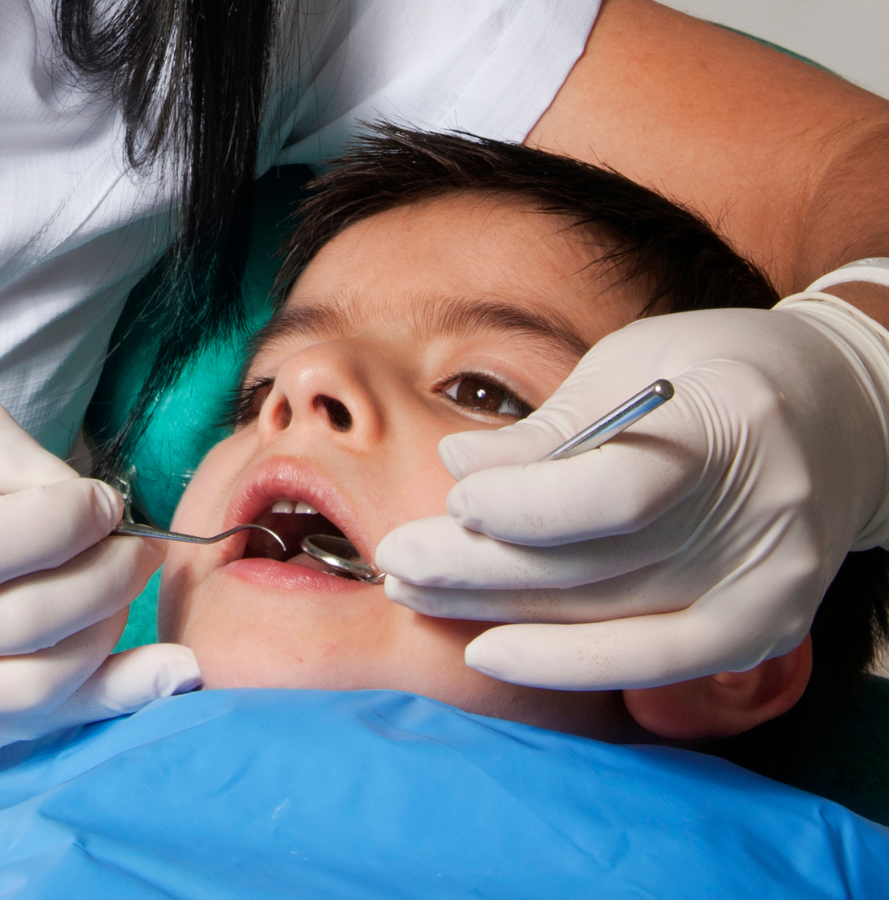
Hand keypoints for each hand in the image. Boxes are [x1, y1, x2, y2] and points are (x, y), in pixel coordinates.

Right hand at [0, 394, 195, 762]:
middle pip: (27, 619)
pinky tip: (162, 672)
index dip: (65, 520)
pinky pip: (33, 732)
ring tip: (119, 585)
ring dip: (109, 631)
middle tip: (133, 543)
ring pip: (40, 685)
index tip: (102, 500)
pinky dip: (108, 699)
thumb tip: (76, 496)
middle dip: (107, 574)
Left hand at [374, 300, 888, 689]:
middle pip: (593, 562)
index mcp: (733, 423)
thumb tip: (457, 468)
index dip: (523, 506)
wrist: (844, 417)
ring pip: (602, 614)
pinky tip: (488, 651)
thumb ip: (552, 427)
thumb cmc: (717, 373)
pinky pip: (648, 662)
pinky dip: (564, 662)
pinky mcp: (760, 627)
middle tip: (393, 557)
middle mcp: (760, 517)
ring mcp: (768, 583)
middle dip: (475, 563)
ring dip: (493, 609)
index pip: (615, 491)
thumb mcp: (637, 362)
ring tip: (412, 590)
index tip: (453, 499)